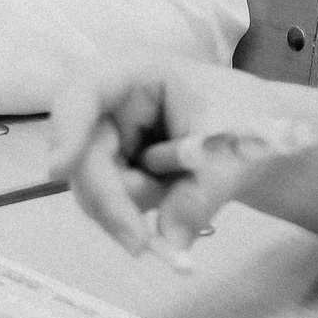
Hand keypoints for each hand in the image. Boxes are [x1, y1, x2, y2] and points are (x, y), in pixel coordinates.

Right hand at [48, 62, 285, 264]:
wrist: (257, 136)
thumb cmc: (248, 120)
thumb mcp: (234, 154)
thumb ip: (201, 193)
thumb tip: (169, 237)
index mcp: (138, 73)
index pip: (86, 90)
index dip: (68, 126)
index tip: (59, 170)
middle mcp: (112, 102)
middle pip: (80, 150)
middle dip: (110, 198)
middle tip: (140, 244)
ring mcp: (108, 135)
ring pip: (89, 184)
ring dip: (127, 209)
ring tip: (181, 202)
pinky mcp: (112, 166)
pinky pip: (104, 200)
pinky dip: (130, 217)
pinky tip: (167, 209)